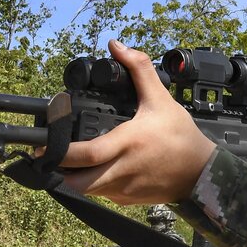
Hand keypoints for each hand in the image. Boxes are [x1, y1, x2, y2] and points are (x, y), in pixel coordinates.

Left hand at [57, 40, 214, 203]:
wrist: (203, 173)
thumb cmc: (181, 137)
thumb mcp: (160, 99)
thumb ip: (138, 69)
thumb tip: (117, 46)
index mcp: (127, 143)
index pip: (85, 154)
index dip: (60, 153)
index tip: (44, 146)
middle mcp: (122, 170)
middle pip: (77, 182)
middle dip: (60, 172)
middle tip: (52, 156)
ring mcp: (124, 189)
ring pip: (87, 191)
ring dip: (76, 178)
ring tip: (73, 161)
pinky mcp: (127, 200)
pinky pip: (102, 194)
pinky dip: (95, 184)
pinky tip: (100, 168)